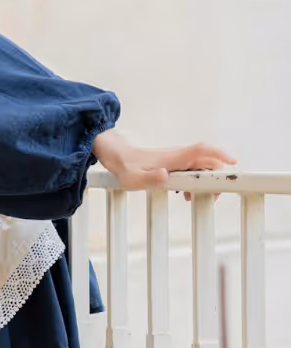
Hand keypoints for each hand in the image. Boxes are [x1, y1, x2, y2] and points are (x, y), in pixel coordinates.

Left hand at [91, 128, 236, 201]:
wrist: (115, 155)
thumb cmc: (124, 166)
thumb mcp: (133, 178)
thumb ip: (149, 179)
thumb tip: (165, 176)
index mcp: (173, 158)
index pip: (202, 150)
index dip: (219, 154)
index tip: (233, 162)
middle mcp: (177, 156)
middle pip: (206, 161)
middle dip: (215, 176)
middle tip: (215, 195)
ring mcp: (175, 159)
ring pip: (199, 167)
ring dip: (204, 181)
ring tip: (195, 198)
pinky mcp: (171, 164)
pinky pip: (190, 170)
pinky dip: (193, 181)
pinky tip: (185, 194)